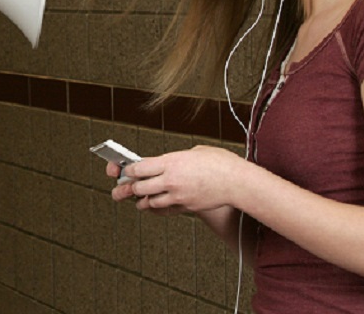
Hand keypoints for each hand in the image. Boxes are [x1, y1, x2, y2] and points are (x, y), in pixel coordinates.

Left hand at [110, 145, 242, 213]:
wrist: (238, 182)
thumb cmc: (220, 163)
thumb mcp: (195, 151)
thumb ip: (177, 158)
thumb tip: (168, 163)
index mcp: (171, 163)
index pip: (139, 168)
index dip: (129, 170)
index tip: (126, 170)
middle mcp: (171, 180)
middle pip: (139, 187)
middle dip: (131, 186)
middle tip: (128, 185)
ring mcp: (177, 196)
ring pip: (149, 202)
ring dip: (142, 200)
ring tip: (140, 197)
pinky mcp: (185, 207)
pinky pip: (163, 211)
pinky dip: (156, 208)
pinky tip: (154, 205)